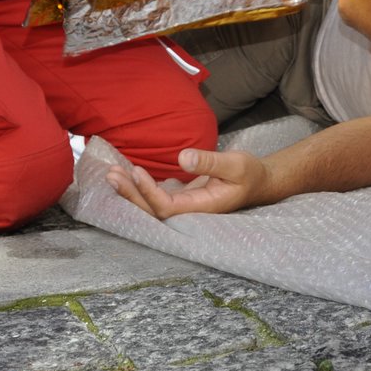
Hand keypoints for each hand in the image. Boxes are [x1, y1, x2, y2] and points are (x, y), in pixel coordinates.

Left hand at [105, 148, 266, 216]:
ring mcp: (185, 206)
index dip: (149, 193)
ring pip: (151, 205)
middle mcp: (190, 211)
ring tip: (112, 174)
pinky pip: (156, 196)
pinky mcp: (182, 197)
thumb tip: (183, 158)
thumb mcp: (236, 164)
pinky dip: (140, 186)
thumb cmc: (250, 173)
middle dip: (131, 194)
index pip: (167, 207)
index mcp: (204, 207)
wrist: (259, 182)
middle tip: (111, 175)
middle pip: (152, 211)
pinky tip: (125, 174)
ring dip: (131, 191)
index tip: (137, 171)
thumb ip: (210, 161)